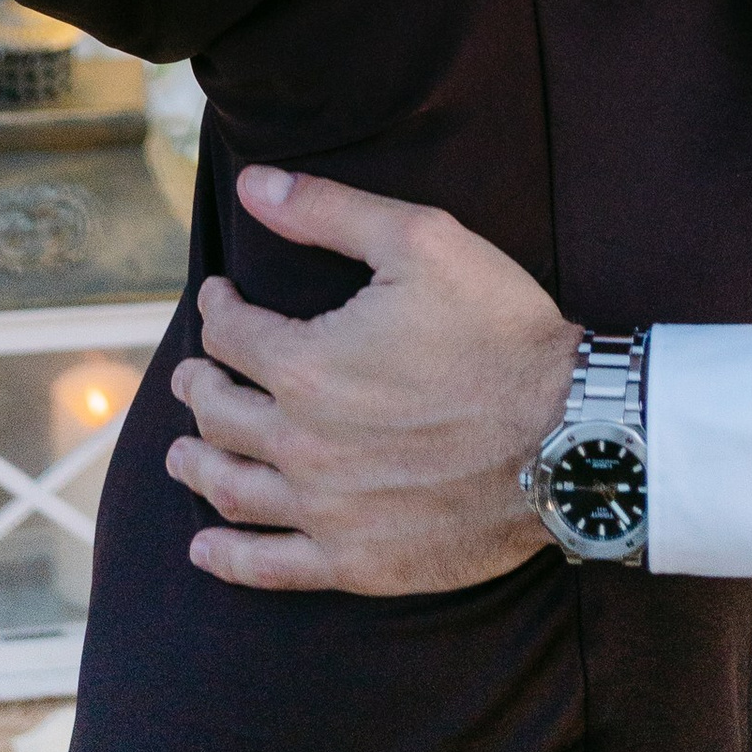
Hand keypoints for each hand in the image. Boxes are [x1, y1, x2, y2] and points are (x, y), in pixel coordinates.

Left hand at [167, 169, 577, 593]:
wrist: (570, 434)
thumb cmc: (500, 330)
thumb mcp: (421, 240)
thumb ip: (328, 210)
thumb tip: (253, 184)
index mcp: (306, 365)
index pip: (230, 336)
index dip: (217, 311)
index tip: (220, 300)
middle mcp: (301, 444)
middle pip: (219, 413)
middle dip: (196, 387)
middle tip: (190, 377)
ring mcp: (326, 510)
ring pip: (231, 489)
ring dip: (195, 465)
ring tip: (180, 455)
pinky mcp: (358, 562)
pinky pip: (271, 567)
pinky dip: (228, 558)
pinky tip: (206, 549)